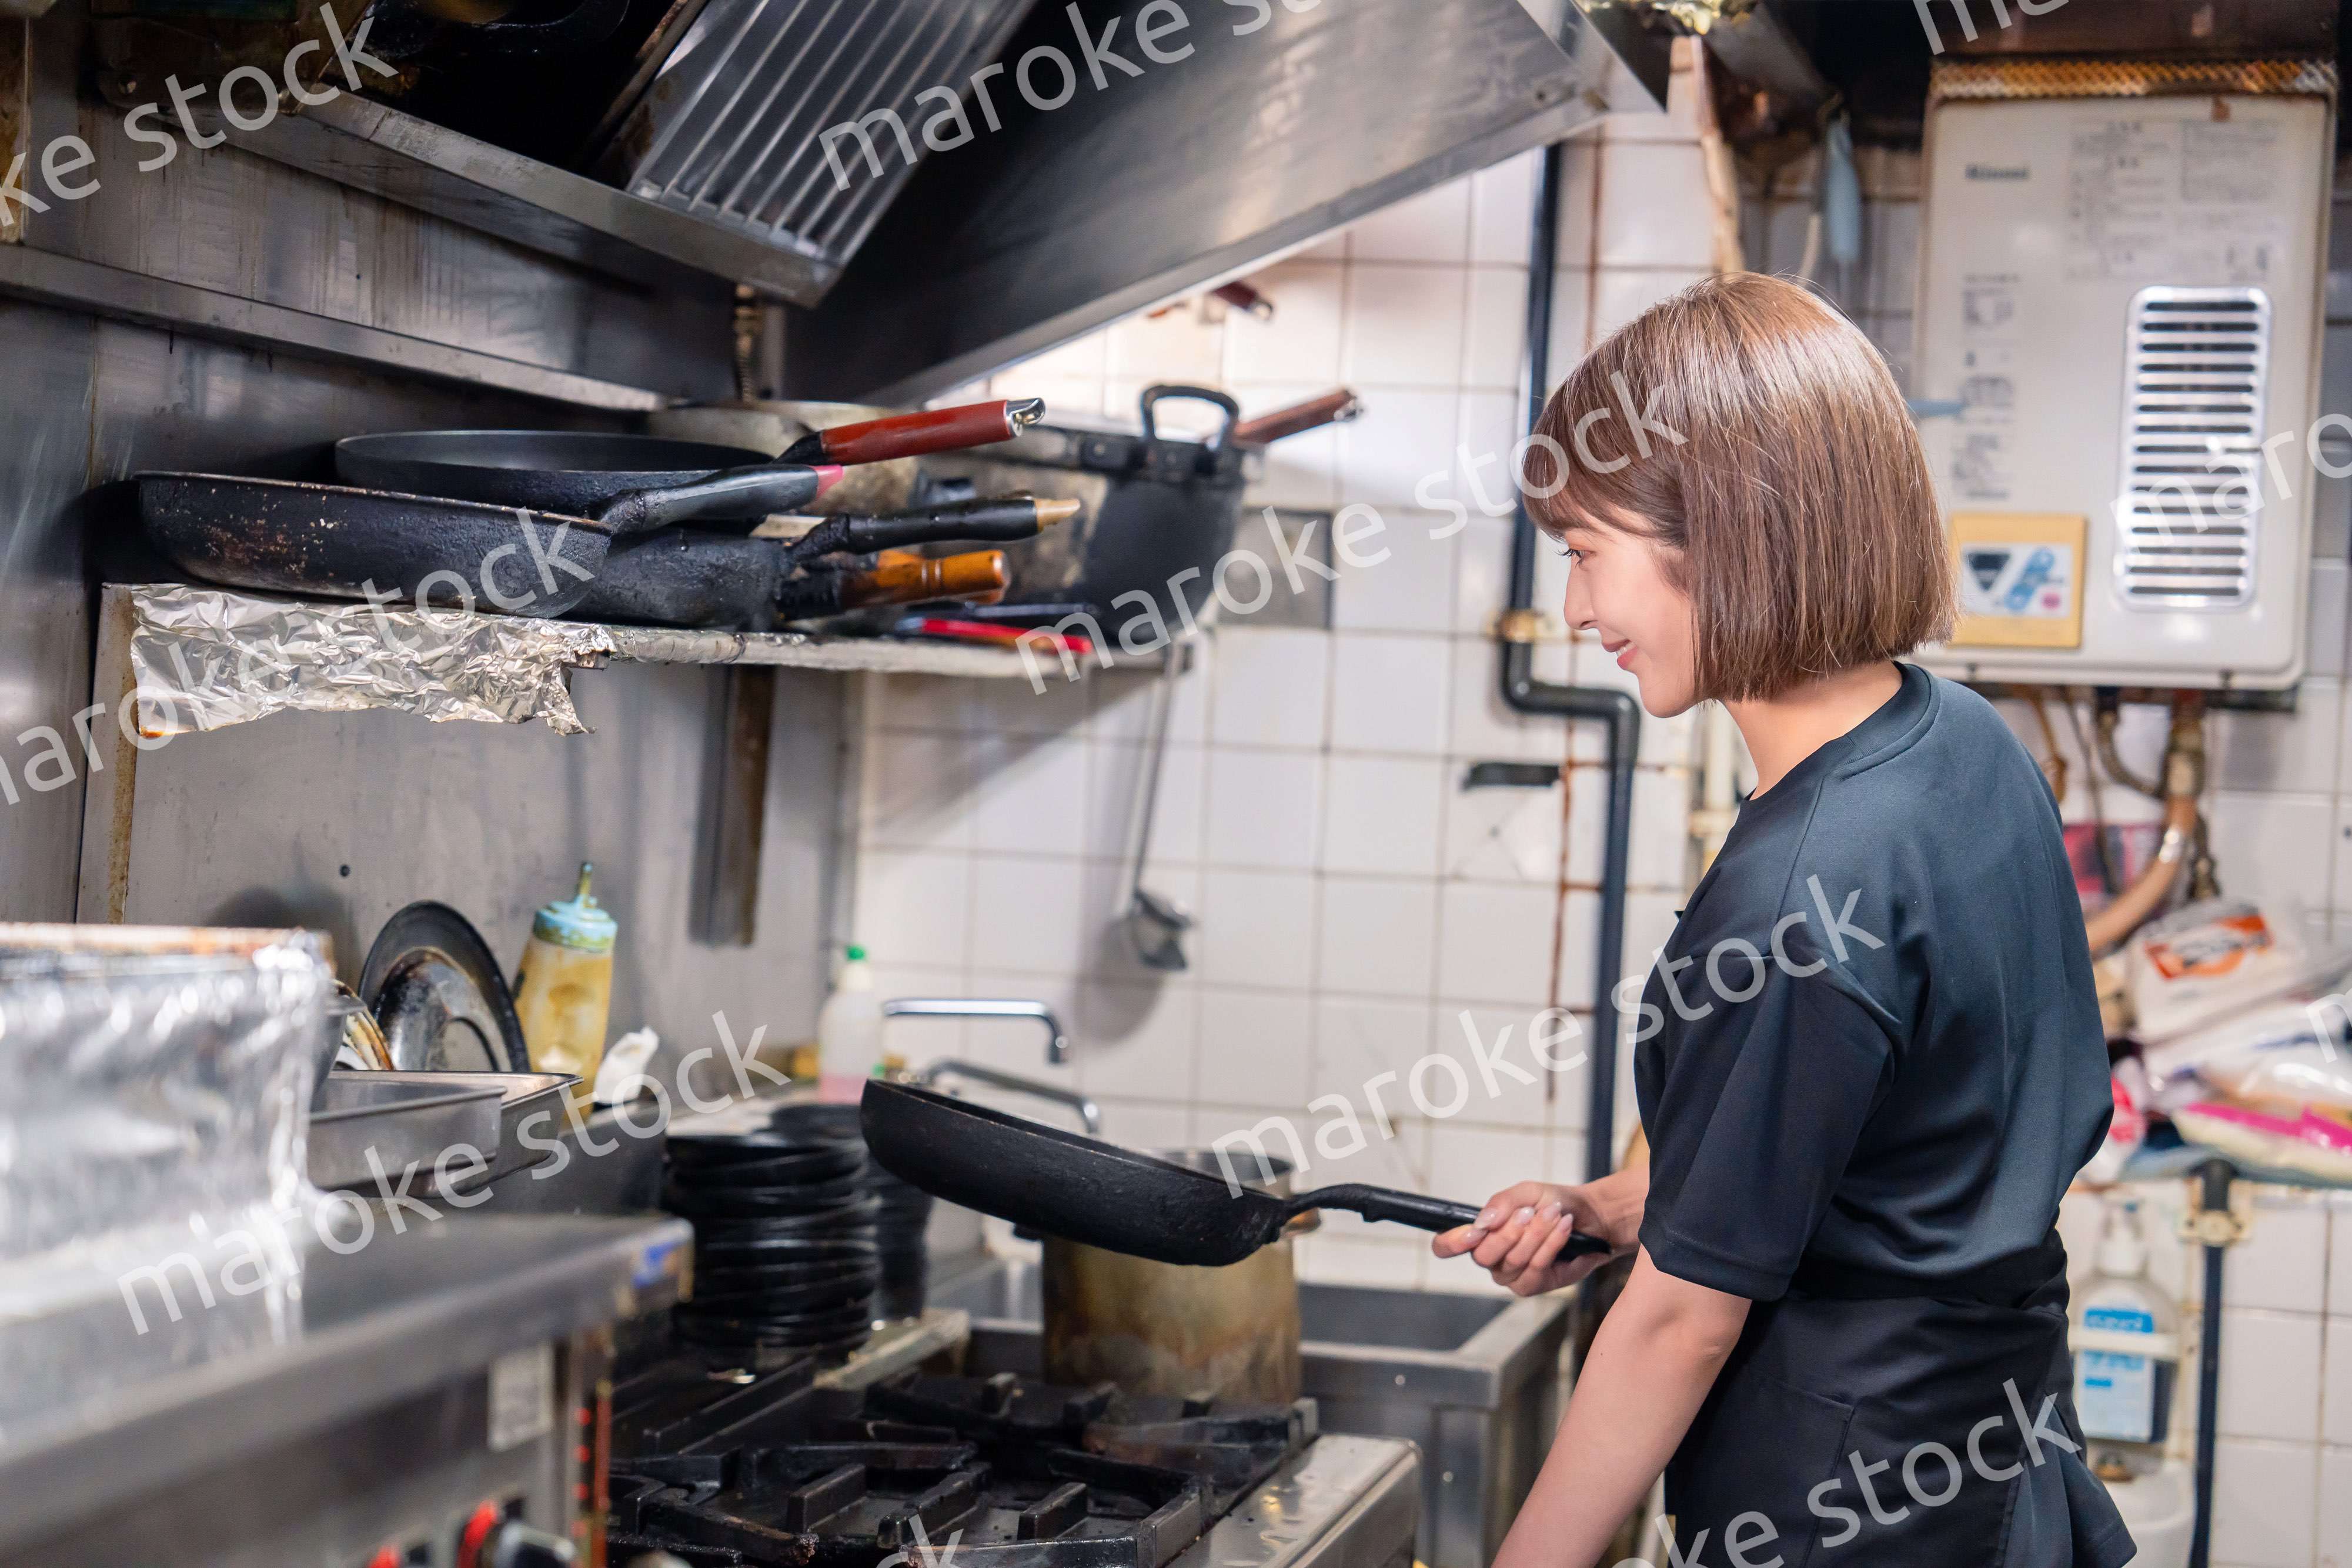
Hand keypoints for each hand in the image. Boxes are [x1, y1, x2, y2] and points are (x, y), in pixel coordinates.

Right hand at [1430, 1172, 1642, 1296]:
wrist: (1589, 1216)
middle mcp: (1490, 1259)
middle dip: (1510, 1232)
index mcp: (1479, 1235)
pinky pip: (1536, 1268)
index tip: (1473, 1232)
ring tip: (1555, 1214)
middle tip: (1530, 1212)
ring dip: (1536, 1234)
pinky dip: (1551, 1245)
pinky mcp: (1532, 1286)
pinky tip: (1563, 1229)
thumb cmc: (1552, 1203)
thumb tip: (1482, 1222)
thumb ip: (1501, 1203)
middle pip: (1482, 1255)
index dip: (1451, 1242)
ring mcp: (1509, 1276)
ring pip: (1513, 1260)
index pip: (1446, 1246)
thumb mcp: (1526, 1193)